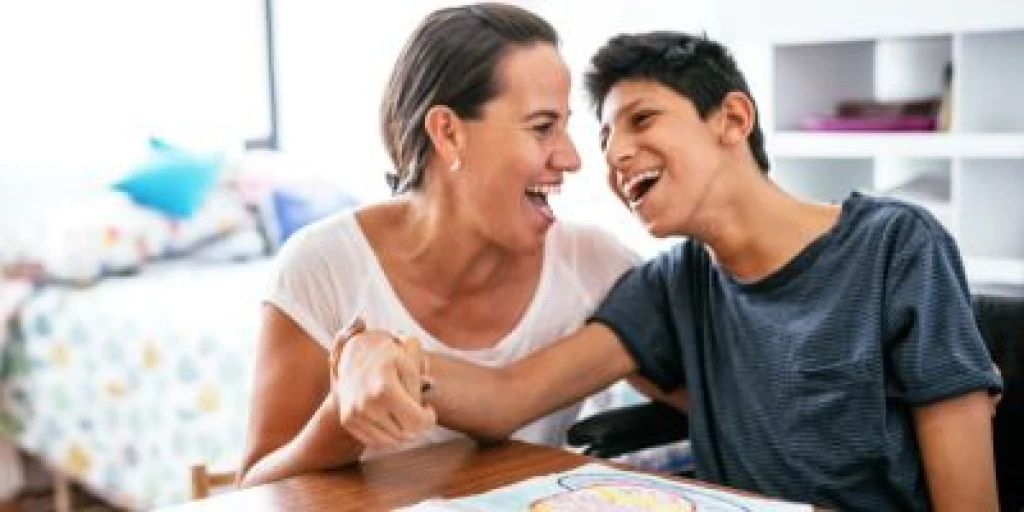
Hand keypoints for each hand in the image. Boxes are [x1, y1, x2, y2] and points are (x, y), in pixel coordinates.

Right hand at [329, 318, 435, 449]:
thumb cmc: (389, 356)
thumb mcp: (410, 364)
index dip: (429, 419)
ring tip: (403, 411)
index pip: (417, 423)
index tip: (427, 407)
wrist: (354, 350)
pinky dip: (387, 434)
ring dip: (402, 431)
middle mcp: (366, 405)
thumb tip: (420, 415)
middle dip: (416, 424)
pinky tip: (390, 417)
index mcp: (385, 389)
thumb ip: (419, 391)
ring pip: (391, 442)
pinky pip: (375, 441)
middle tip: (416, 408)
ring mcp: (354, 414)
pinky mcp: (347, 420)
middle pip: (405, 435)